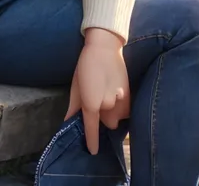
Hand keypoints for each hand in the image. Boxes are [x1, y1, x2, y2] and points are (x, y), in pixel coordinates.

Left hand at [65, 29, 129, 154]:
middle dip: (101, 116)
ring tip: (108, 94)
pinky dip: (121, 107)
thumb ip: (74, 105)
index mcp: (91, 103)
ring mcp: (121, 101)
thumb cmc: (85, 64)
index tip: (93, 151)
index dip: (92, 141)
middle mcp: (107, 105)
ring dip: (112, 112)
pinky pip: (125, 110)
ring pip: (116, 117)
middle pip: (105, 122)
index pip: (92, 129)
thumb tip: (68, 120)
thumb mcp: (75, 84)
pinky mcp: (130, 95)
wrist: (104, 47)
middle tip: (97, 99)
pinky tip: (117, 94)